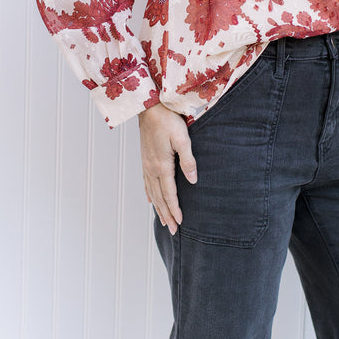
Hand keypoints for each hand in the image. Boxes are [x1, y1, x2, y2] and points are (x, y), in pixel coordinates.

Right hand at [138, 103, 197, 234]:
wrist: (149, 107)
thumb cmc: (167, 120)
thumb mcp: (182, 138)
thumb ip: (188, 160)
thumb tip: (193, 180)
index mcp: (162, 166)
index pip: (169, 193)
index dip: (175, 209)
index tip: (180, 223)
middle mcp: (151, 168)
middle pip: (159, 197)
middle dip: (167, 214)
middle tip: (173, 230)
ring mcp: (146, 164)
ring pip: (152, 192)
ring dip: (158, 208)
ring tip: (163, 221)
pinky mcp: (145, 159)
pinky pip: (146, 182)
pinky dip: (149, 194)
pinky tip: (150, 199)